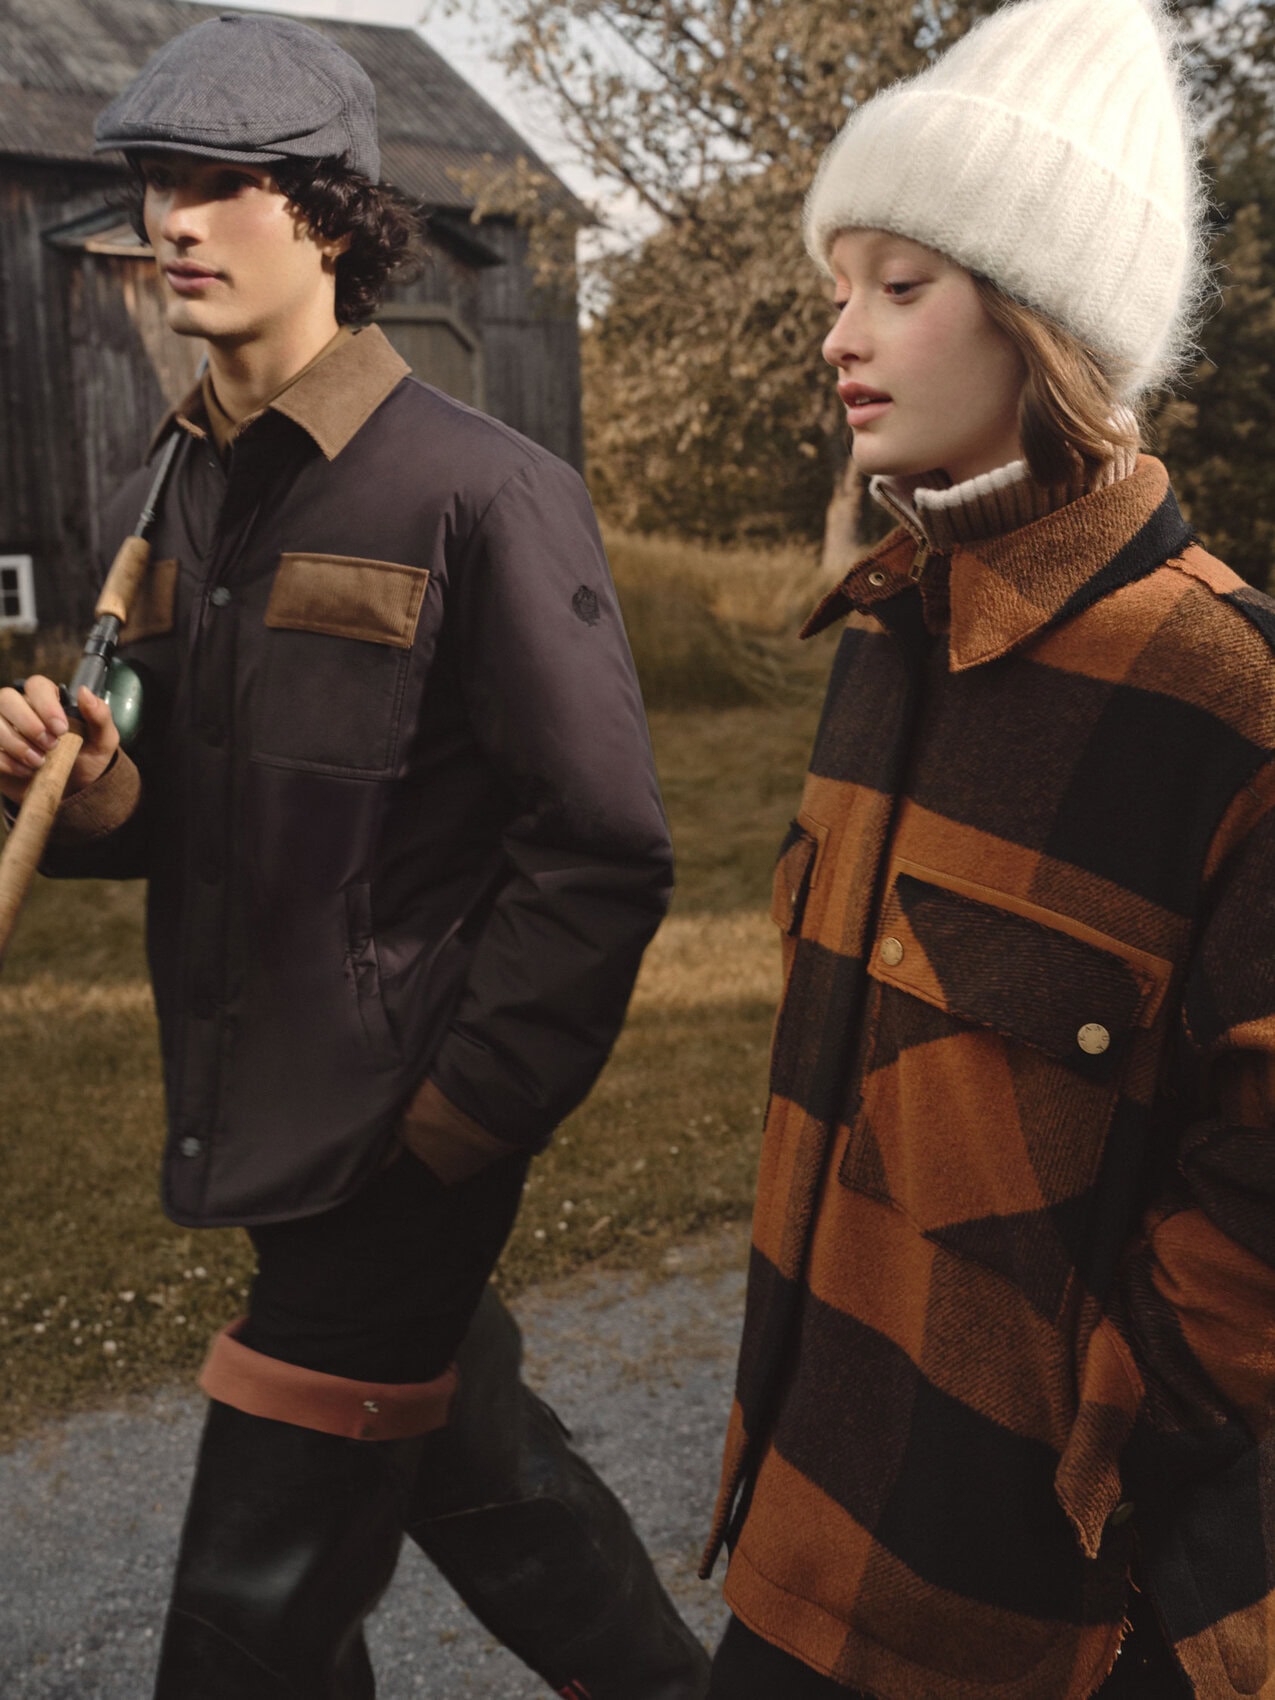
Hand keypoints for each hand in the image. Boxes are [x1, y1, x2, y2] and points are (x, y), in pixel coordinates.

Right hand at [0, 675, 119, 805]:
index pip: (37, 685)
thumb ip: (99, 715)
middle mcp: (20, 709)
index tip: (61, 729)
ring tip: (40, 762)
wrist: (74, 792)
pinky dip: (6, 761)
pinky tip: (27, 772)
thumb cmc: (86, 759)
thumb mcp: (102, 740)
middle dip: (28, 723)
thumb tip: (84, 692)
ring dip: (16, 743)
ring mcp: (4, 730)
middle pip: (6, 698)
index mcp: (47, 701)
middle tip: (50, 746)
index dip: (46, 704)